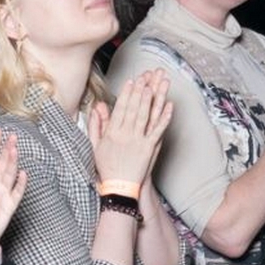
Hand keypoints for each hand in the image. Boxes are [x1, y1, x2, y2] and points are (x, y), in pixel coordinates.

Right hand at [88, 71, 172, 185]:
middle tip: (146, 77)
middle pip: (134, 108)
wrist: (119, 187)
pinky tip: (169, 106)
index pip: (120, 108)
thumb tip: (98, 107)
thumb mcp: (95, 145)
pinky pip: (158, 130)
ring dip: (152, 99)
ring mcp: (138, 141)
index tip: (131, 81)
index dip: (127, 94)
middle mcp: (125, 135)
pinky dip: (164, 118)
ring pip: (146, 116)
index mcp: (113, 133)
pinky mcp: (149, 148)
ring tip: (156, 85)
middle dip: (140, 91)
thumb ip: (96, 125)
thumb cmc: (107, 167)